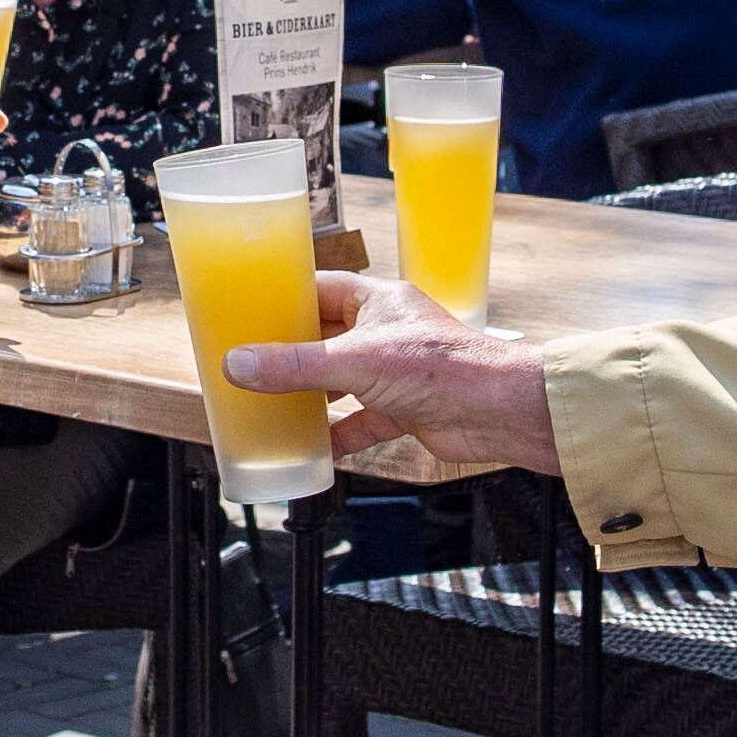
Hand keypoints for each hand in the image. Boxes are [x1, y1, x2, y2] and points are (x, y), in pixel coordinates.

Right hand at [220, 271, 564, 479]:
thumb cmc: (441, 368)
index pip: (322, 289)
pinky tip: (315, 448)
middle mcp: (387, 332)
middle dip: (291, 354)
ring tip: (270, 404)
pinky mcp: (405, 409)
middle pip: (327, 338)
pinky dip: (339, 435)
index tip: (249, 310)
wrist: (497, 412)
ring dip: (312, 396)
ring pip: (342, 382)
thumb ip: (295, 366)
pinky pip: (362, 422)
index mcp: (379, 301)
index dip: (286, 298)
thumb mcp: (355, 362)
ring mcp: (396, 372)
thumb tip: (239, 365)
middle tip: (249, 363)